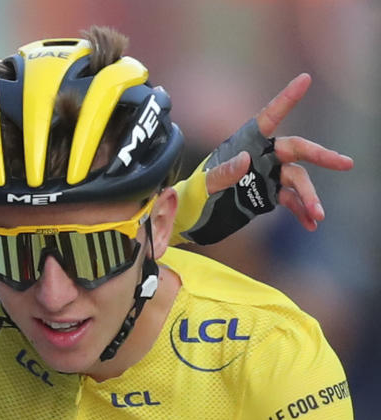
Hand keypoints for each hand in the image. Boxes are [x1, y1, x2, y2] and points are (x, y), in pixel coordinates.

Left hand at [204, 73, 352, 231]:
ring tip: (318, 215)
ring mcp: (267, 176)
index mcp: (244, 145)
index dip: (286, 99)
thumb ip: (222, 173)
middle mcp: (261, 157)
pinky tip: (311, 223)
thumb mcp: (201, 186)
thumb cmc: (191, 197)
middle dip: (321, 156)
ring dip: (310, 197)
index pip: (268, 118)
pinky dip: (302, 212)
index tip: (304, 79)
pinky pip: (291, 201)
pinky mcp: (268, 196)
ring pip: (297, 180)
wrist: (190, 219)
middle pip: (296, 150)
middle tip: (345, 163)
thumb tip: (246, 160)